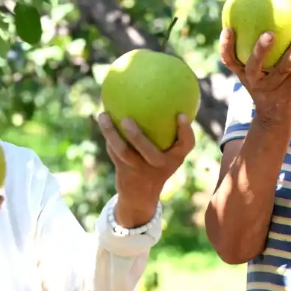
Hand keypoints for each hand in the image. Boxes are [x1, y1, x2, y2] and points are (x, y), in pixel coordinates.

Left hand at [97, 113, 194, 227]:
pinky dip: (109, 137)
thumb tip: (165, 95)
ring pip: (123, 152)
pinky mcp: (124, 174)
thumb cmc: (158, 164)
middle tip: (126, 119)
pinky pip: (114, 152)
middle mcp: (159, 166)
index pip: (186, 145)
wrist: (142, 196)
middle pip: (149, 152)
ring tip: (103, 115)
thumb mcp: (169, 153)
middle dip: (137, 137)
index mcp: (175, 159)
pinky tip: (104, 121)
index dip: (186, 131)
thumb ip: (171, 130)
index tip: (181, 115)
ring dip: (111, 133)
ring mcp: (140, 171)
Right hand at [219, 27, 290, 126]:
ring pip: (283, 67)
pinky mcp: (287, 91)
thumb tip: (256, 17)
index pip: (229, 60)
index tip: (228, 28)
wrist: (274, 117)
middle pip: (254, 66)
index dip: (225, 46)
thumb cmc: (263, 85)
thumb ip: (251, 51)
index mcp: (243, 74)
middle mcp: (254, 81)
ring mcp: (271, 87)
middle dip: (260, 50)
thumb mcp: (252, 72)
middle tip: (269, 33)